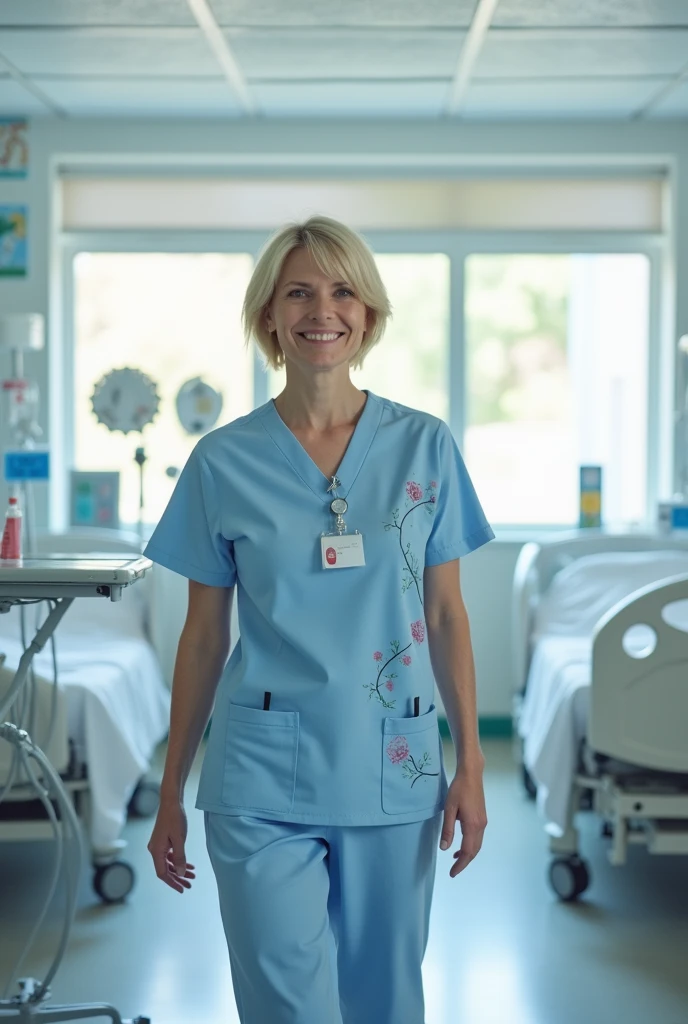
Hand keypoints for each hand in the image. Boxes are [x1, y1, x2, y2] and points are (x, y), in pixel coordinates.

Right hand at [147, 797, 195, 892]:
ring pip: (168, 863)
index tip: (182, 889)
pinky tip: (188, 864)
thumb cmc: (174, 818)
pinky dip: (178, 861)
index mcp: (156, 851)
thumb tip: (180, 873)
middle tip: (189, 885)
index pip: (162, 873)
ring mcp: (158, 845)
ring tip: (192, 875)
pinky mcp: (163, 841)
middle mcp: (154, 850)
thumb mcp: (179, 839)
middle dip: (177, 878)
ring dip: (179, 870)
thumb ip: (179, 857)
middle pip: (165, 870)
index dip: (172, 883)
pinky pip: (169, 855)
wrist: (171, 801)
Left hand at [439, 761, 487, 877]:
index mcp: (472, 825)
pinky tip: (461, 843)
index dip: (460, 864)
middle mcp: (481, 826)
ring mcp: (483, 822)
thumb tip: (444, 848)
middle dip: (465, 862)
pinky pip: (477, 837)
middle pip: (474, 851)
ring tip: (455, 859)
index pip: (467, 851)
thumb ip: (447, 830)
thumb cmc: (458, 789)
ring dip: (468, 854)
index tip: (452, 873)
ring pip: (477, 844)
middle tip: (453, 871)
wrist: (472, 774)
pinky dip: (470, 845)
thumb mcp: (449, 809)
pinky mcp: (482, 817)